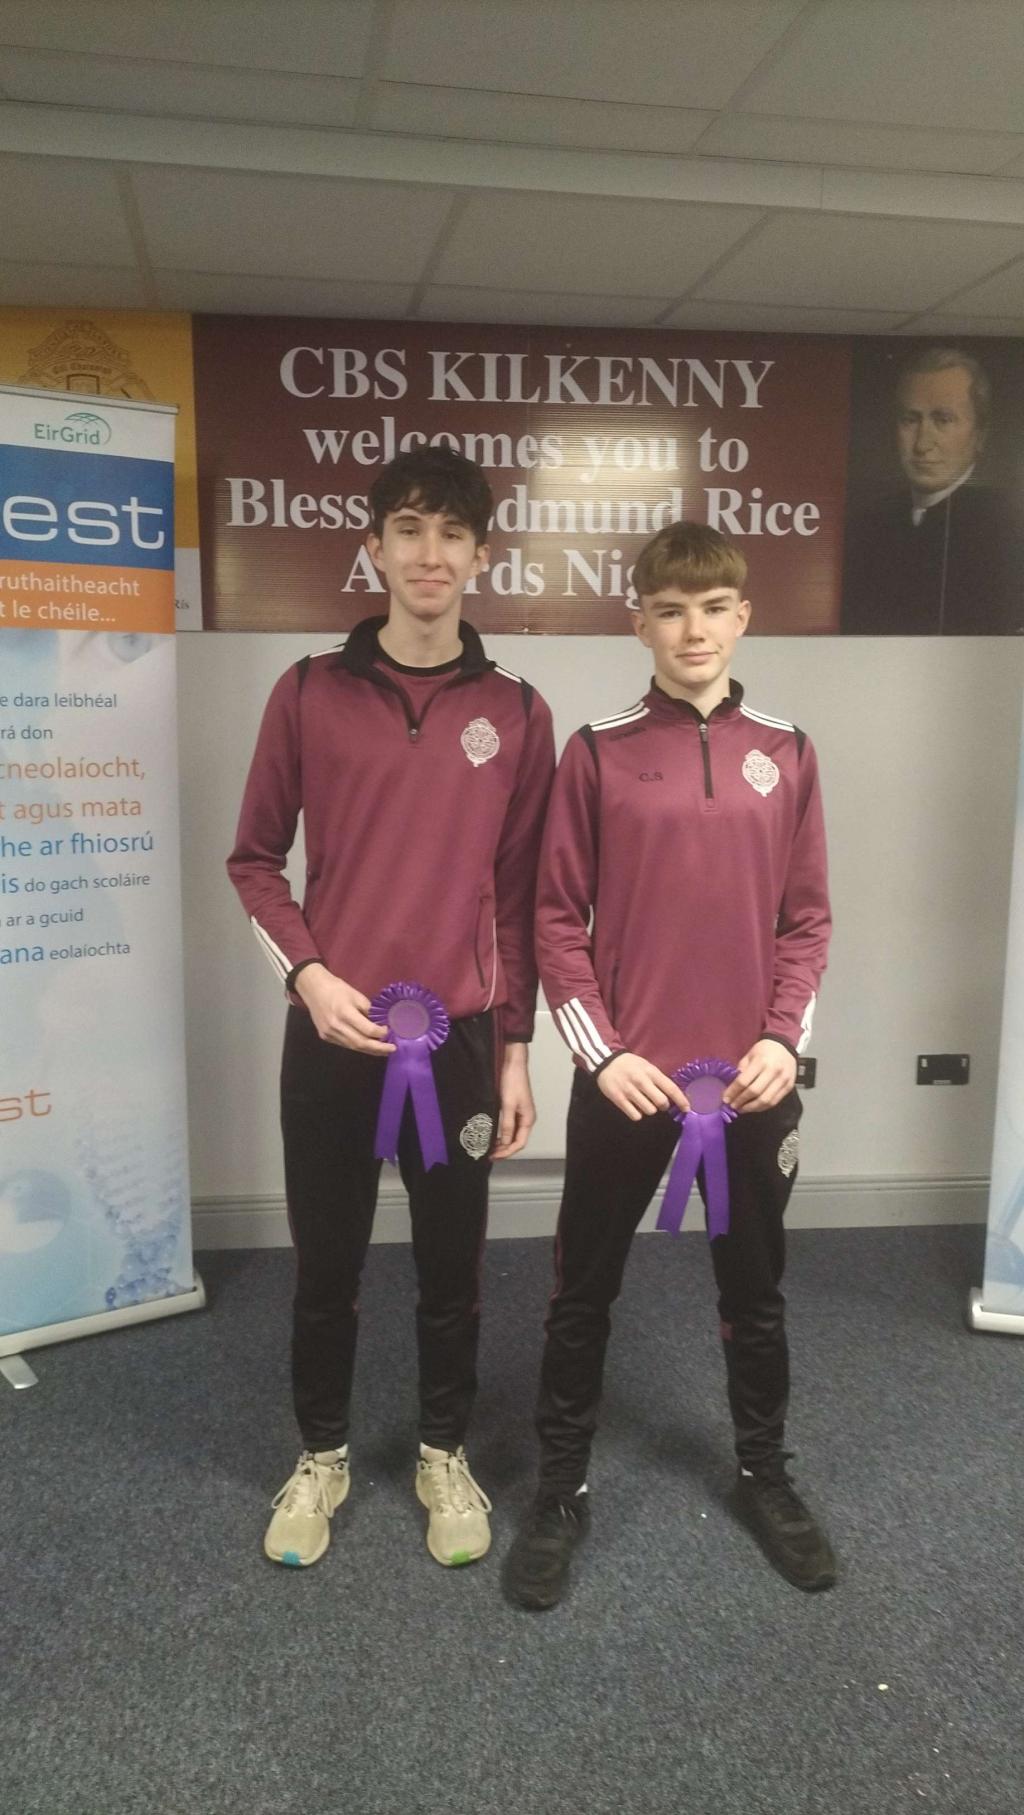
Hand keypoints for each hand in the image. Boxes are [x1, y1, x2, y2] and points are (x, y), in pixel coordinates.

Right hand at [294, 964, 394, 1054]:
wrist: (313, 989)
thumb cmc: (337, 989)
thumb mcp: (356, 995)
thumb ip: (368, 1010)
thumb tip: (381, 1023)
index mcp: (345, 1012)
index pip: (367, 1030)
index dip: (380, 1033)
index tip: (389, 1031)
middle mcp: (336, 1026)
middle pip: (360, 1043)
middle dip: (378, 1048)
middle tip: (392, 1049)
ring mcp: (329, 1033)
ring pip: (353, 1047)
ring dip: (369, 1050)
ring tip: (382, 1050)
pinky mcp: (325, 1037)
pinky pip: (345, 1044)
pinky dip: (357, 1046)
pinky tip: (367, 1046)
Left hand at [492, 1043, 534, 1158]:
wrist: (513, 1063)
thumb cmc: (512, 1082)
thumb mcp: (508, 1105)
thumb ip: (507, 1124)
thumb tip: (505, 1143)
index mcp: (528, 1119)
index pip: (520, 1143)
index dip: (508, 1152)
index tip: (494, 1156)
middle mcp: (526, 1118)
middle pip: (517, 1140)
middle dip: (505, 1150)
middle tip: (489, 1155)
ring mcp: (521, 1114)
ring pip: (513, 1134)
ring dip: (503, 1143)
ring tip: (490, 1148)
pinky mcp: (514, 1108)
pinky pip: (510, 1126)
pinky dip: (502, 1133)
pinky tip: (494, 1136)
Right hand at [597, 1052, 689, 1121]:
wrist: (606, 1062)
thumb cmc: (630, 1065)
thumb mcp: (646, 1066)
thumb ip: (658, 1080)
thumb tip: (672, 1096)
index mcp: (651, 1072)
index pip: (670, 1088)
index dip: (681, 1100)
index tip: (687, 1109)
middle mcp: (641, 1081)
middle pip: (661, 1102)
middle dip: (663, 1106)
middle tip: (660, 1103)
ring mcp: (629, 1090)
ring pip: (649, 1110)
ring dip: (650, 1109)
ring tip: (644, 1102)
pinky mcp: (618, 1099)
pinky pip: (635, 1115)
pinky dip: (638, 1114)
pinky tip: (635, 1106)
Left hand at [724, 1040, 796, 1112]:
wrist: (784, 1046)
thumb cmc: (763, 1050)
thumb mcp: (749, 1055)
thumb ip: (741, 1070)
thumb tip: (732, 1088)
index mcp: (761, 1061)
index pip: (744, 1081)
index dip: (733, 1092)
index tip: (725, 1098)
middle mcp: (773, 1071)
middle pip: (754, 1092)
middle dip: (741, 1101)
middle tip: (732, 1105)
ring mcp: (783, 1080)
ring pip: (765, 1100)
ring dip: (751, 1108)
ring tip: (742, 1109)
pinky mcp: (788, 1087)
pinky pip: (774, 1102)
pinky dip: (762, 1107)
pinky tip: (753, 1107)